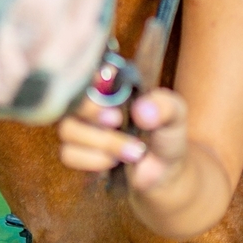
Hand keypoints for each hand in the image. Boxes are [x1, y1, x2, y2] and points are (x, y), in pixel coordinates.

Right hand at [56, 88, 188, 194]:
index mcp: (112, 84)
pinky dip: (92, 160)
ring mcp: (81, 127)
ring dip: (101, 142)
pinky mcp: (77, 152)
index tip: (106, 86)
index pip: (87, 70)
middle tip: (117, 121)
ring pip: (68, 129)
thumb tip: (141, 110)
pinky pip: (68, 153)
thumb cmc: (166, 135)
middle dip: (91, 111)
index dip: (90, 77)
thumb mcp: (175, 115)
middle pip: (71, 98)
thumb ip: (165, 106)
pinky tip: (113, 161)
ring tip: (131, 151)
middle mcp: (92, 102)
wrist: (164, 172)